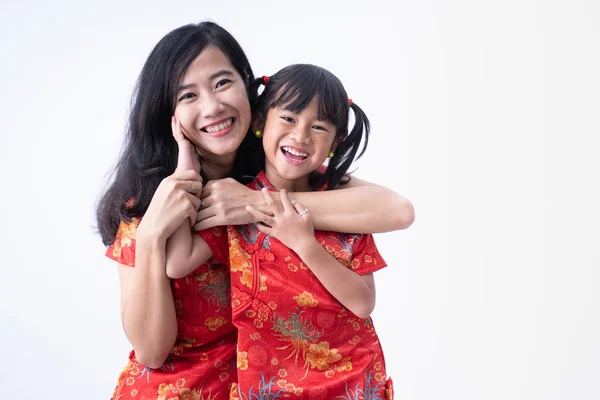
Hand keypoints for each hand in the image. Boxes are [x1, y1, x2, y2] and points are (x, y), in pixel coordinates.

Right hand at [136, 118, 202, 241]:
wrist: (153, 233)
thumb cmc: (161, 217)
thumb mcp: (167, 196)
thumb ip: (179, 185)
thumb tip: (194, 176)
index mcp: (169, 179)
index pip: (192, 173)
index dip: (194, 182)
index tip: (185, 158)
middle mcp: (173, 182)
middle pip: (198, 182)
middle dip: (196, 195)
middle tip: (182, 206)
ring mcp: (179, 192)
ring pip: (199, 197)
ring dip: (193, 208)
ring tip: (178, 216)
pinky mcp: (185, 203)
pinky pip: (197, 209)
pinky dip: (192, 217)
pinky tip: (180, 221)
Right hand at [172, 116, 200, 173]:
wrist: (189, 175)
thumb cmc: (193, 170)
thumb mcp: (198, 161)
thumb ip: (199, 156)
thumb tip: (207, 155)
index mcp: (187, 148)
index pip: (184, 137)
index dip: (182, 130)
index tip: (182, 124)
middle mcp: (184, 146)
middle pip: (179, 134)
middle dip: (177, 126)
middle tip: (175, 118)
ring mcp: (182, 145)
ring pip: (178, 133)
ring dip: (176, 125)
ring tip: (174, 117)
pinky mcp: (182, 145)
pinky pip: (179, 134)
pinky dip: (178, 128)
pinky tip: (177, 121)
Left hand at [194, 178, 269, 229]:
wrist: (257, 204)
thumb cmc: (244, 193)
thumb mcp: (229, 182)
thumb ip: (215, 184)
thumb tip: (203, 188)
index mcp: (215, 185)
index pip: (198, 193)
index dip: (196, 200)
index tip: (194, 206)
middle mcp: (215, 195)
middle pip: (197, 204)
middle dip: (193, 210)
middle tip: (190, 216)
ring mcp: (218, 207)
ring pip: (199, 215)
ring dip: (194, 220)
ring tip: (191, 223)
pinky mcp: (222, 218)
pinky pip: (204, 223)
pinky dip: (198, 226)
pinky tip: (196, 228)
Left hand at [246, 188, 315, 253]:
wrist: (304, 244)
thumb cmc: (307, 230)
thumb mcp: (308, 216)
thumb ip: (300, 207)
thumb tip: (293, 202)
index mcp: (290, 213)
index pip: (285, 200)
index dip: (284, 194)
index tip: (282, 190)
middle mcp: (281, 218)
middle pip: (271, 204)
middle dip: (267, 196)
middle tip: (263, 189)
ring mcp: (277, 226)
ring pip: (263, 217)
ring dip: (255, 211)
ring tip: (247, 207)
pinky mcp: (275, 233)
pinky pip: (265, 229)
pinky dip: (260, 226)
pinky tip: (255, 222)